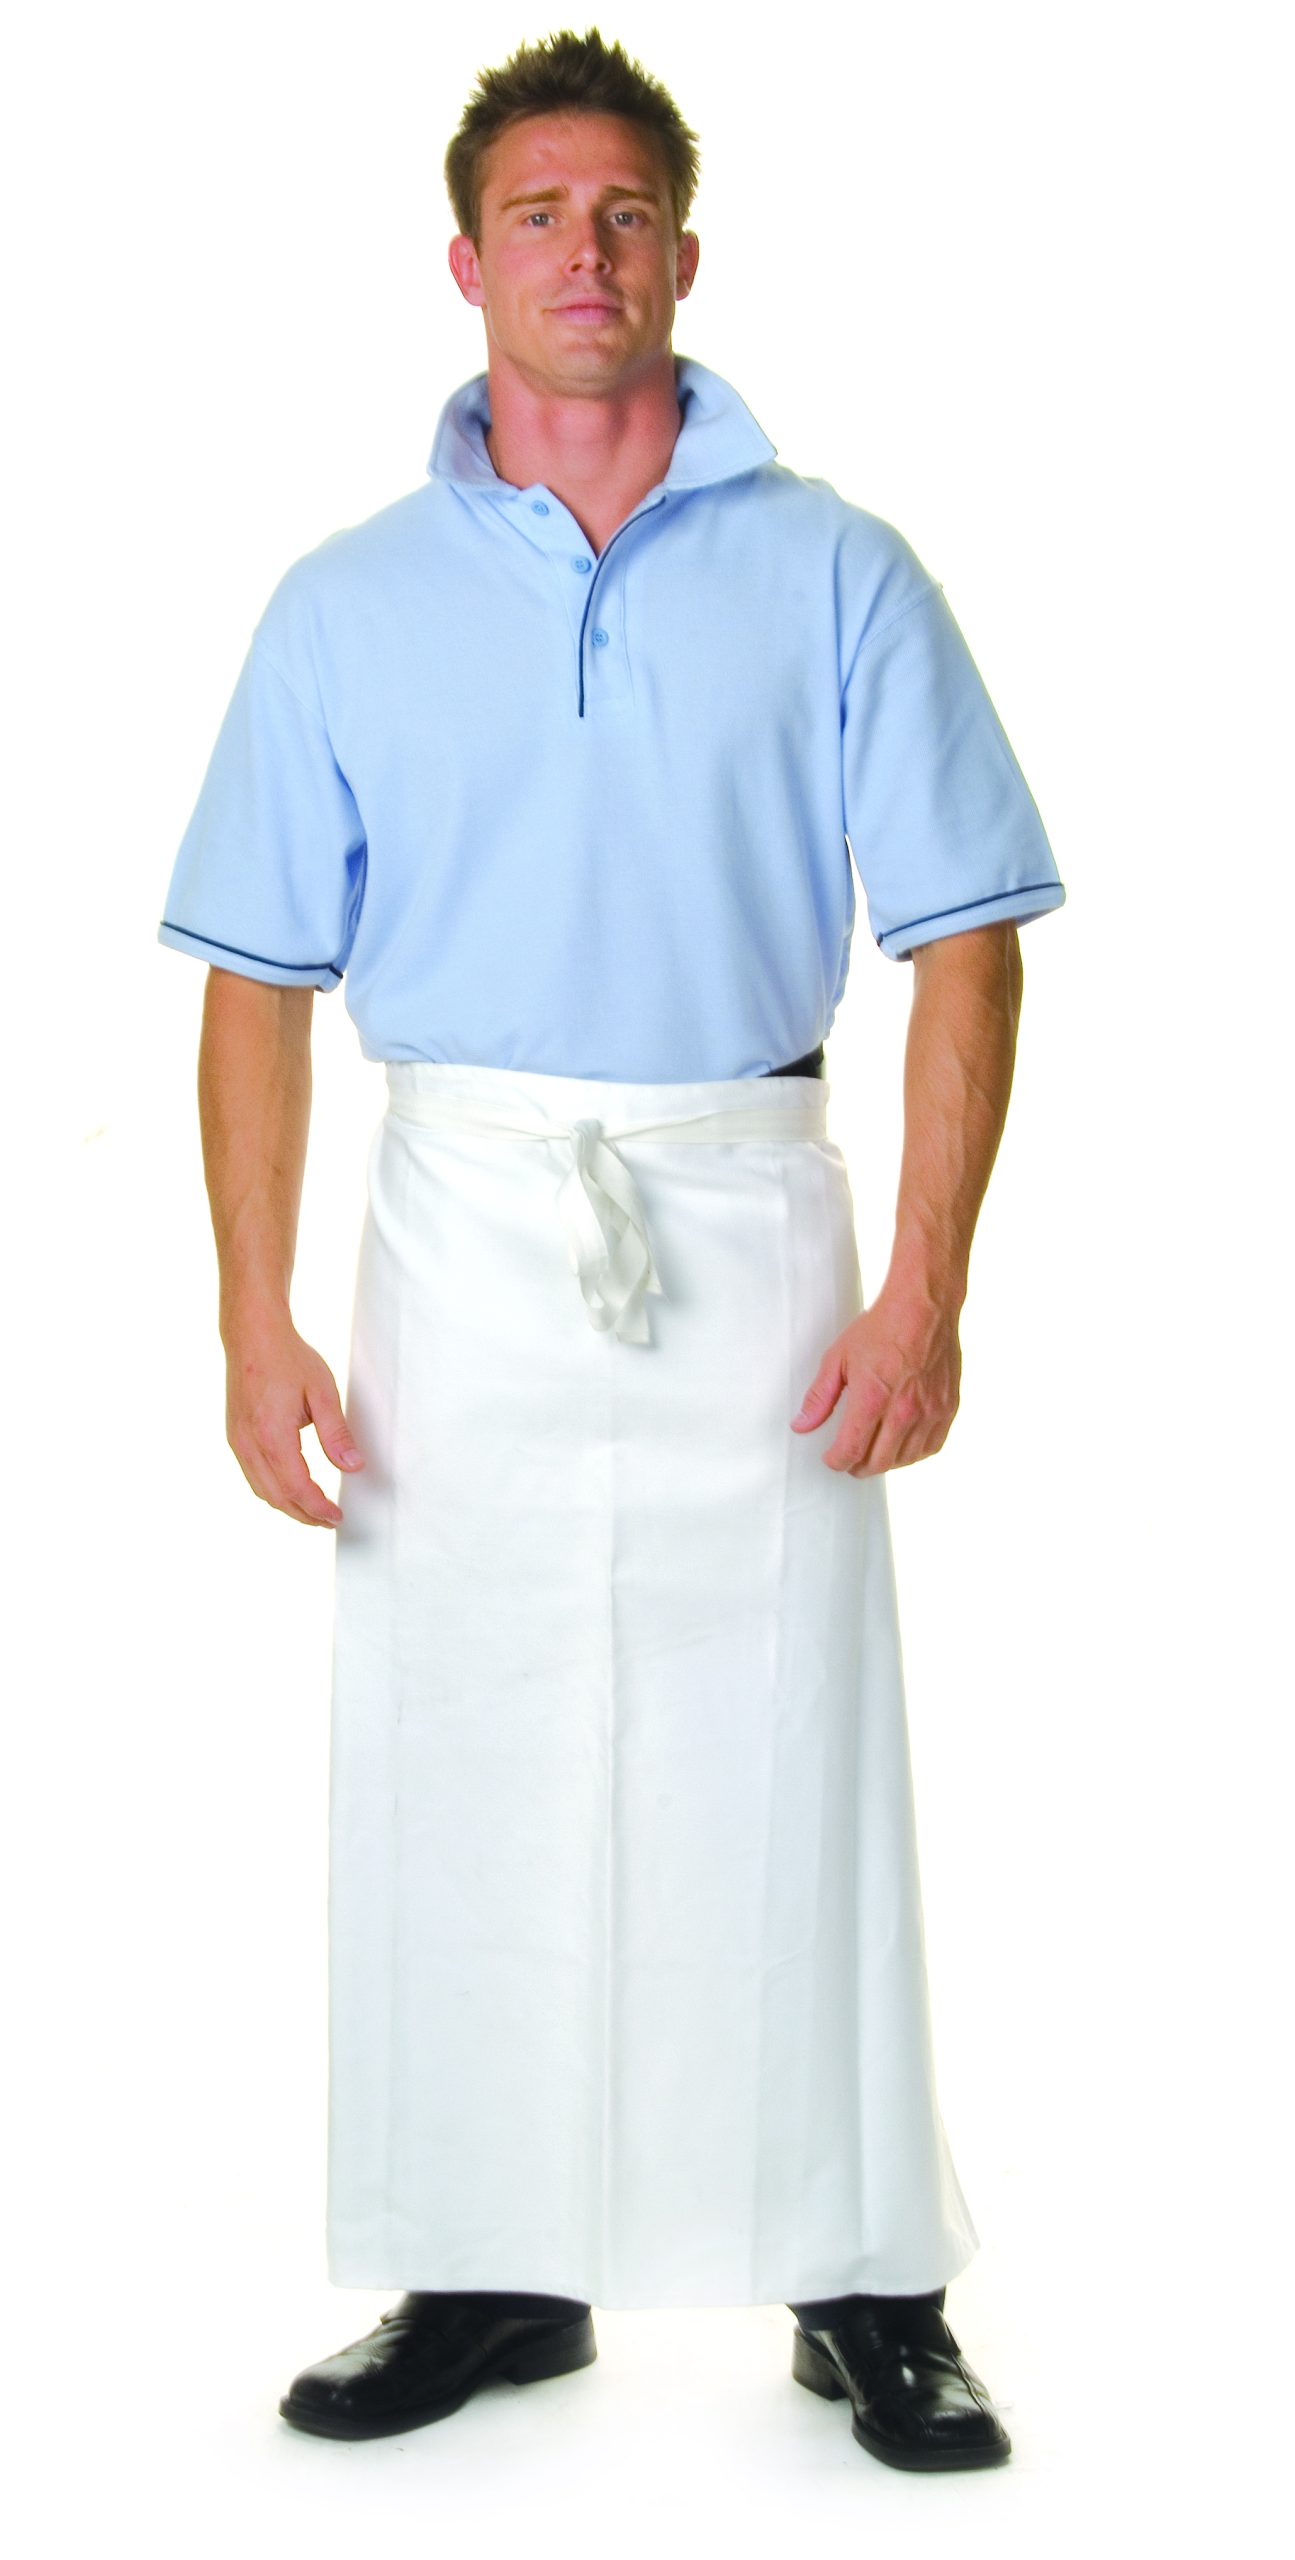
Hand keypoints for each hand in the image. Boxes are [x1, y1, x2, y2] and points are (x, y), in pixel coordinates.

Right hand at [223, 1317, 365, 1525]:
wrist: (251, 1334)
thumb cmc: (288, 1357)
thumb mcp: (323, 1392)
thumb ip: (336, 1434)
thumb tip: (353, 1467)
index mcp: (272, 1434)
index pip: (297, 1488)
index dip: (318, 1508)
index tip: (337, 1517)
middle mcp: (249, 1443)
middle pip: (277, 1497)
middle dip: (304, 1514)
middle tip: (329, 1521)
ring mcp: (237, 1440)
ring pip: (261, 1490)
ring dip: (287, 1505)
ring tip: (313, 1511)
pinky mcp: (234, 1435)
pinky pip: (252, 1475)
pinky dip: (272, 1490)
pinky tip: (289, 1488)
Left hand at [790, 1284, 961, 1476]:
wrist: (925, 1307)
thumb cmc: (881, 1328)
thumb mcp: (839, 1358)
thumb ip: (820, 1397)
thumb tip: (801, 1425)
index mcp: (871, 1399)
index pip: (850, 1452)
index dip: (835, 1461)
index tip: (831, 1457)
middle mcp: (903, 1411)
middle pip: (877, 1463)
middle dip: (857, 1466)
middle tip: (849, 1458)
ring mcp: (929, 1412)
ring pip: (904, 1459)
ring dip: (885, 1461)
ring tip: (873, 1451)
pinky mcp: (948, 1408)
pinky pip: (931, 1447)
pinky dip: (914, 1453)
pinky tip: (902, 1444)